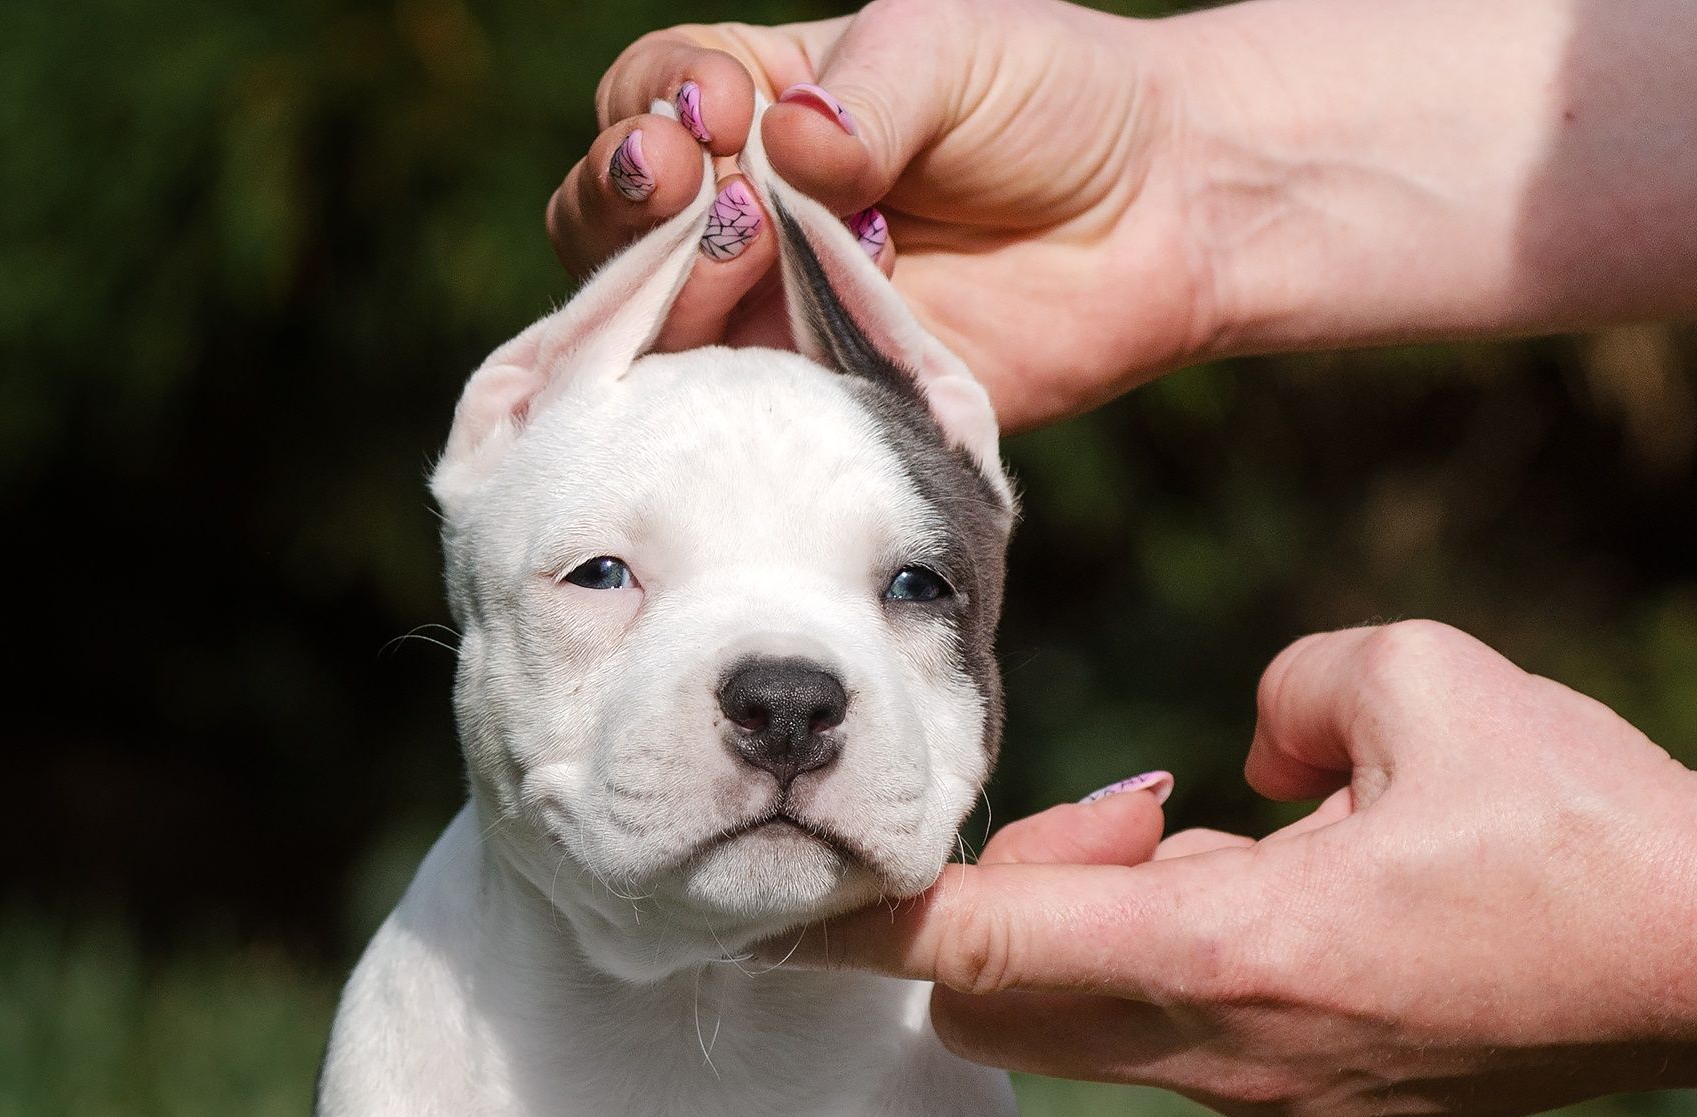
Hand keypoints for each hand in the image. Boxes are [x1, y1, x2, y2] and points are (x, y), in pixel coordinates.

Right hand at [545, 0, 1217, 428]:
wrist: (1160, 219)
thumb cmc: (1055, 104)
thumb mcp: (956, 48)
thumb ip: (868, 92)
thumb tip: (790, 148)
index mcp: (761, 105)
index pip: (648, 100)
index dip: (662, 106)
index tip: (726, 108)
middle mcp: (746, 213)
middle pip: (611, 220)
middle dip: (626, 201)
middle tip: (690, 189)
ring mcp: (772, 318)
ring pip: (653, 324)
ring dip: (674, 289)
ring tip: (746, 254)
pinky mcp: (818, 405)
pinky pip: (736, 413)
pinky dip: (728, 390)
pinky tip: (759, 358)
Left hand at [797, 622, 1696, 1116]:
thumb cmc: (1586, 828)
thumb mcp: (1428, 687)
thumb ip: (1290, 686)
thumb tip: (1238, 750)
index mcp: (1232, 950)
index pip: (984, 948)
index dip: (868, 929)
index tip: (780, 918)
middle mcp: (1228, 1056)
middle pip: (1003, 1014)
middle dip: (1005, 918)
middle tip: (1122, 823)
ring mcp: (1272, 1110)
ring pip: (1094, 1033)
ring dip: (1104, 938)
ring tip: (1228, 846)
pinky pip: (1183, 1049)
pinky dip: (1180, 975)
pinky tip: (1289, 910)